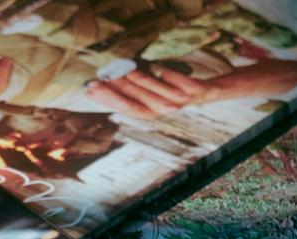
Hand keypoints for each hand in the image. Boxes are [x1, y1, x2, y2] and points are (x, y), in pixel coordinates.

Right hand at [83, 68, 210, 118]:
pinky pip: (176, 82)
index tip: (90, 90)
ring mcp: (177, 101)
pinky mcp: (191, 90)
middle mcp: (162, 109)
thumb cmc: (171, 90)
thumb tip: (104, 82)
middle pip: (135, 102)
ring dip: (138, 82)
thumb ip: (131, 90)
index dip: (107, 100)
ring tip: (124, 71)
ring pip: (153, 92)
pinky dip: (167, 74)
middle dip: (116, 91)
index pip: (124, 108)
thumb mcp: (151, 93)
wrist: (205, 92)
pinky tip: (156, 67)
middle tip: (100, 80)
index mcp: (150, 112)